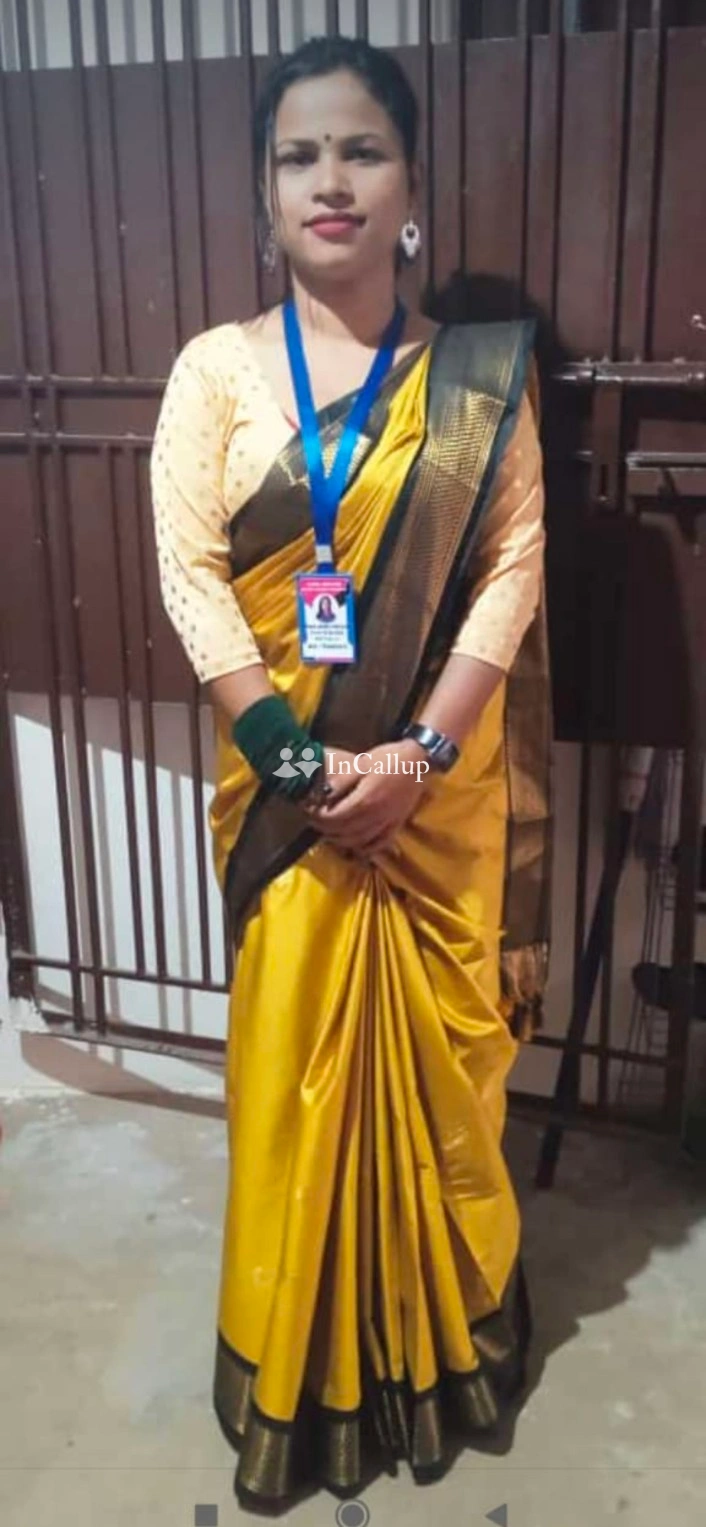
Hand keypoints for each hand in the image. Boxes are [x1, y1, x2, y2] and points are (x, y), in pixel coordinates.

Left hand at [302, 739, 429, 857]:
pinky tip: (355, 846)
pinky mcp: (396, 824)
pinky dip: (365, 848)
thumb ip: (342, 781)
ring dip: (340, 840)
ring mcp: (387, 823)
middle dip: (325, 829)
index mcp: (364, 801)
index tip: (308, 811)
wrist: (419, 761)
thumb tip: (322, 793)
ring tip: (329, 832)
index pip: (334, 818)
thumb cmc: (389, 758)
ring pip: (359, 841)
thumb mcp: (362, 763)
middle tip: (314, 821)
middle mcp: (375, 817)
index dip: (318, 817)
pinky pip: (379, 844)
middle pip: (343, 832)